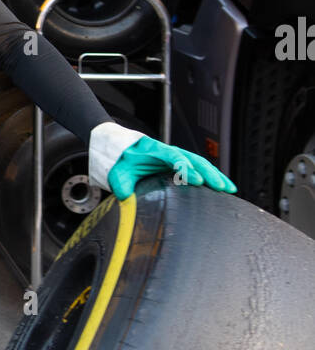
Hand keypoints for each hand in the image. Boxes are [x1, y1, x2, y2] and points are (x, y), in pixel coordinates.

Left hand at [107, 135, 236, 200]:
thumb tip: (125, 198)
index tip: (197, 181)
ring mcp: (177, 158)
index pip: (174, 158)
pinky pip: (200, 169)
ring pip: (201, 164)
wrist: (123, 154)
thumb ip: (122, 186)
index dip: (187, 169)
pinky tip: (224, 187)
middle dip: (209, 174)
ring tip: (229, 189)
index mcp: (155, 151)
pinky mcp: (182, 165)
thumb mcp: (119, 175)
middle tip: (221, 187)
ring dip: (215, 176)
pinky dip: (213, 177)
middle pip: (194, 160)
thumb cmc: (123, 165)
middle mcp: (170, 153)